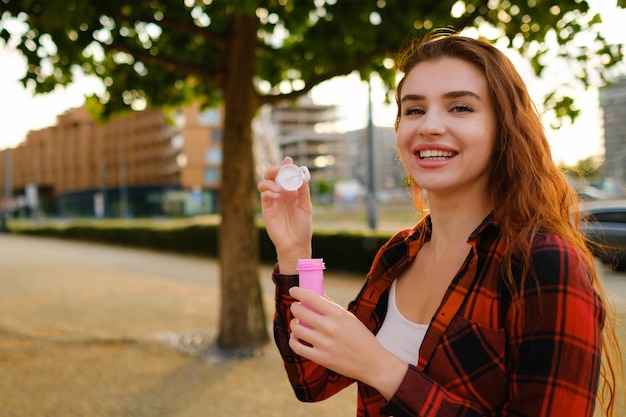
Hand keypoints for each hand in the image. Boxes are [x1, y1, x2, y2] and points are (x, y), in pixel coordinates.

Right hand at [258, 157, 312, 272]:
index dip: (286, 166)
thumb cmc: (303, 226)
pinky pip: (263, 195)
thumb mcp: (307, 207)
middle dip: (274, 170)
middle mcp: (282, 193)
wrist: (295, 243)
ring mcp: (273, 200)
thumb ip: (303, 192)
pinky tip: (276, 195)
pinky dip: (268, 191)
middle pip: (273, 176)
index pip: (287, 175)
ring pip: (265, 183)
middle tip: (278, 170)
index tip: (288, 160)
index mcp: (293, 191)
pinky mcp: (267, 208)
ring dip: (270, 181)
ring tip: (279, 190)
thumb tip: (303, 177)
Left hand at [288, 286, 407, 398]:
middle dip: (295, 307)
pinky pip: (297, 347)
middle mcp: (330, 328)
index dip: (298, 292)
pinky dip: (293, 340)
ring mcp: (324, 344)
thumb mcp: (349, 318)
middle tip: (296, 307)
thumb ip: (331, 306)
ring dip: (294, 323)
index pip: (311, 297)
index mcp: (338, 314)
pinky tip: (296, 336)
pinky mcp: (321, 359)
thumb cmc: (362, 338)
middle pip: (300, 312)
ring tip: (297, 322)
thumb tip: (316, 294)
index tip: (293, 291)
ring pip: (297, 329)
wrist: (373, 363)